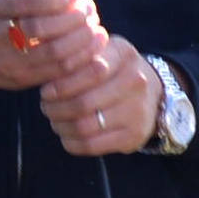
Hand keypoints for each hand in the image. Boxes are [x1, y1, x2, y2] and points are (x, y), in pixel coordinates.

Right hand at [0, 0, 96, 93]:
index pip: (25, 3)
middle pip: (40, 30)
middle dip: (72, 19)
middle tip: (87, 9)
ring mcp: (6, 63)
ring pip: (53, 54)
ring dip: (82, 40)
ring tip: (93, 26)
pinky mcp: (20, 80)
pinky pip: (57, 73)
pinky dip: (81, 58)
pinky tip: (92, 45)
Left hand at [43, 33, 162, 157]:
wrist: (153, 96)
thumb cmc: (113, 72)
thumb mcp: (100, 52)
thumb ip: (75, 56)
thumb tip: (46, 69)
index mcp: (123, 54)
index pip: (86, 72)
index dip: (60, 85)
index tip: (45, 91)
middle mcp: (135, 80)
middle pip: (82, 103)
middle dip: (55, 108)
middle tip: (46, 107)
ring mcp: (137, 110)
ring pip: (84, 126)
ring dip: (60, 126)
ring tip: (55, 120)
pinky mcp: (133, 135)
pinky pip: (91, 145)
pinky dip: (71, 142)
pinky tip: (67, 135)